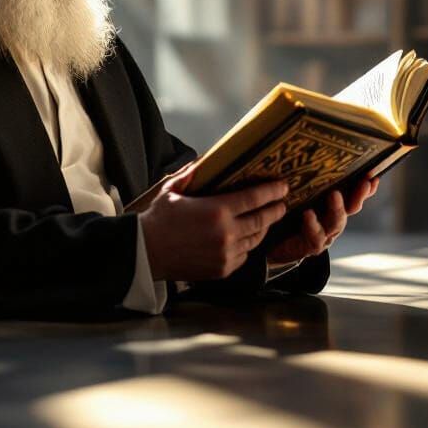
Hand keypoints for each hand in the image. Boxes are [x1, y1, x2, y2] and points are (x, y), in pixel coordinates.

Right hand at [139, 167, 288, 281]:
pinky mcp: (223, 269)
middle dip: (276, 209)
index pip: (254, 198)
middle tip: (282, 201)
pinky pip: (244, 255)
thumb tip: (208, 158)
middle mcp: (226, 234)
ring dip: (264, 228)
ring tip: (267, 218)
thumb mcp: (173, 189)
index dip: (272, 191)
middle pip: (262, 220)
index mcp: (217, 211)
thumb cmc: (158, 219)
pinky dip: (248, 245)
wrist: (144, 253)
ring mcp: (226, 254)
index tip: (282, 186)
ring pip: (256, 240)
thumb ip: (194, 172)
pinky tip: (246, 237)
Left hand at [266, 177, 378, 265]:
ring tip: (334, 194)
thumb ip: (307, 180)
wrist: (274, 245)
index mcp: (333, 207)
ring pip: (336, 223)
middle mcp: (333, 221)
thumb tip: (308, 154)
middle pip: (351, 208)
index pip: (354, 196)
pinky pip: (315, 236)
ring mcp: (324, 235)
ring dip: (337, 208)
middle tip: (364, 182)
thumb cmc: (289, 216)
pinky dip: (313, 225)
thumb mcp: (301, 195)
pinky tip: (308, 214)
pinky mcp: (310, 245)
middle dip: (359, 195)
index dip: (365, 188)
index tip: (374, 176)